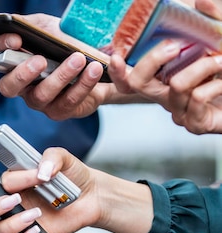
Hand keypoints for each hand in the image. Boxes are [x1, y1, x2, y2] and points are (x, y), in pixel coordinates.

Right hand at [0, 14, 132, 119]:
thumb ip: (31, 25)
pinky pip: (67, 101)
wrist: (97, 64)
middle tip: (40, 60)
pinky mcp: (59, 110)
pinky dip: (82, 84)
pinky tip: (93, 70)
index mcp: (14, 63)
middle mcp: (22, 85)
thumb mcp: (47, 28)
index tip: (17, 40)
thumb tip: (17, 23)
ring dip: (60, 76)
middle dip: (22, 74)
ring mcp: (39, 100)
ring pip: (41, 94)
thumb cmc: (67, 46)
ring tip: (77, 59)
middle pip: (8, 87)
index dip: (0, 49)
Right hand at [0, 147, 153, 232]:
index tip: (39, 177)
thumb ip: (51, 157)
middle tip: (14, 201)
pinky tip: (38, 231)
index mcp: (14, 182)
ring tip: (35, 216)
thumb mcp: (64, 158)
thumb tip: (42, 171)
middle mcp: (12, 202)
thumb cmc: (74, 176)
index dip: (17, 181)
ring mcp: (20, 221)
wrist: (93, 196)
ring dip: (12, 224)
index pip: (1, 183)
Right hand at [107, 0, 221, 133]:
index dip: (118, 71)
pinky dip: (216, 84)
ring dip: (203, 66)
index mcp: (165, 79)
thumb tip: (199, 1)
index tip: (117, 57)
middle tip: (174, 45)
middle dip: (152, 60)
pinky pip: (197, 98)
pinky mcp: (195, 123)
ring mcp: (179, 111)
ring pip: (176, 85)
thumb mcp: (219, 41)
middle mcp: (167, 96)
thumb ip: (211, 20)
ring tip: (221, 60)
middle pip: (138, 83)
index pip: (130, 77)